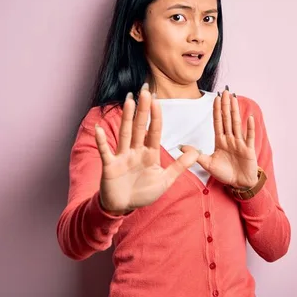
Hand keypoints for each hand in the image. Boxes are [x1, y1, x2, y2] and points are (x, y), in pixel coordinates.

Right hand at [94, 83, 200, 214]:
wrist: (123, 206)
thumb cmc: (143, 193)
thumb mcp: (165, 180)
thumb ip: (180, 166)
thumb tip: (197, 152)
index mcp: (149, 154)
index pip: (154, 131)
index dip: (156, 117)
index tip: (158, 100)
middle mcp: (136, 151)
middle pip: (140, 127)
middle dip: (143, 110)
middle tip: (145, 90)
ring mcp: (122, 156)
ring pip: (126, 134)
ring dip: (127, 118)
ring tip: (129, 100)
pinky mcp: (110, 165)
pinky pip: (105, 151)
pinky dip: (102, 141)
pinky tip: (99, 129)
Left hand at [181, 87, 258, 188]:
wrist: (239, 184)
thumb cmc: (225, 173)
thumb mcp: (208, 164)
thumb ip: (196, 155)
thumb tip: (180, 147)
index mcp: (221, 141)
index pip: (218, 122)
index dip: (217, 110)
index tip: (216, 98)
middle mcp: (230, 139)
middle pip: (227, 119)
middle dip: (225, 105)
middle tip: (225, 91)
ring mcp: (240, 143)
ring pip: (237, 124)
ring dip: (235, 111)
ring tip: (234, 99)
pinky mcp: (249, 150)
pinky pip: (250, 137)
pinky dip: (250, 128)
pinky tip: (249, 118)